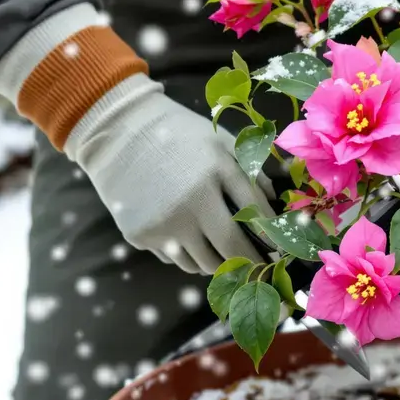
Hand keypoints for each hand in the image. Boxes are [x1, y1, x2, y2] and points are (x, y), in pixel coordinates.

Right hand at [65, 74, 273, 273]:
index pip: (257, 215)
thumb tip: (273, 208)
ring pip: (203, 263)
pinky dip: (187, 255)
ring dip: (218, 263)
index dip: (273, 237)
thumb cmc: (178, 135)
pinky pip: (176, 259)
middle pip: (232, 249)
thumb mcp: (219, 142)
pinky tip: (186, 236)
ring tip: (222, 252)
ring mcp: (164, 222)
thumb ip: (250, 171)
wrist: (117, 131)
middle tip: (261, 269)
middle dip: (253, 263)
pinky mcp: (141, 235)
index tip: (281, 249)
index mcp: (216, 171)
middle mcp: (192, 201)